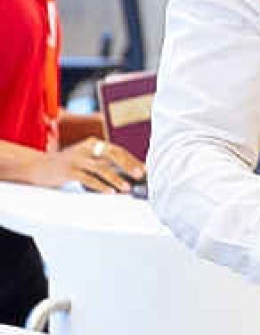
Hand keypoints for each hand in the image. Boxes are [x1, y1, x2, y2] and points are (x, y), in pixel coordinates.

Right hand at [29, 137, 144, 192]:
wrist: (38, 166)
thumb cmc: (67, 164)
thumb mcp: (86, 158)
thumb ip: (103, 161)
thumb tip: (127, 171)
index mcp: (94, 143)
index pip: (118, 150)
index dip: (132, 160)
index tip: (145, 169)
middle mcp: (87, 148)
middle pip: (113, 154)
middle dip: (129, 165)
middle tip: (140, 175)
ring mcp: (77, 158)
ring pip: (102, 168)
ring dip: (116, 178)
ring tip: (127, 187)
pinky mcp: (68, 170)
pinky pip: (88, 178)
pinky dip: (101, 185)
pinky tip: (110, 192)